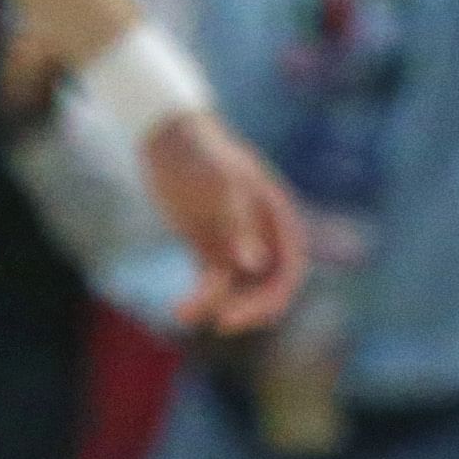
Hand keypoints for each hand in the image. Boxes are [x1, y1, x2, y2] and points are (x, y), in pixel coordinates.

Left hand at [141, 109, 309, 334]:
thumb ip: (240, 225)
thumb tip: (256, 265)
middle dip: (249, 308)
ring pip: (237, 290)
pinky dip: (198, 299)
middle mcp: (261, 232)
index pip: (290, 269)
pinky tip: (179, 309)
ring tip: (182, 311)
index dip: (273, 297)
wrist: (167, 136)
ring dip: (216, 306)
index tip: (241, 313)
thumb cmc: (201, 153)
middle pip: (268, 286)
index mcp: (277, 215)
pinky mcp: (208, 246)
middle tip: (221, 322)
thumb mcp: (220, 186)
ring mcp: (235, 240)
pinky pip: (211, 283)